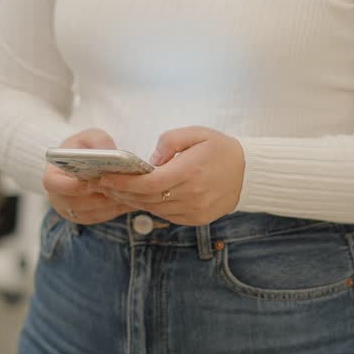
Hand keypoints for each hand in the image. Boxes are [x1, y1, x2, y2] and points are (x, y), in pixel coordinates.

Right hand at [44, 129, 132, 224]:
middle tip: (118, 189)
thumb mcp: (90, 137)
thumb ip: (98, 141)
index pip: (53, 184)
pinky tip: (131, 199)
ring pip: (92, 212)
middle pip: (75, 203)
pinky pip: (102, 217)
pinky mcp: (87, 217)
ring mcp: (71, 210)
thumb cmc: (84, 148)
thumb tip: (110, 152)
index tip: (91, 182)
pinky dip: (116, 209)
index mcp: (53, 175)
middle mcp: (58, 197)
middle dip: (98, 196)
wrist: (86, 162)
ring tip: (129, 193)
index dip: (71, 185)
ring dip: (111, 204)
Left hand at [98, 127, 245, 226]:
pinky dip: (152, 207)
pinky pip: (167, 216)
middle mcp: (192, 194)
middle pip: (148, 199)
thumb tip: (149, 162)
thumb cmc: (220, 149)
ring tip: (118, 191)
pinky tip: (141, 198)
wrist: (249, 172)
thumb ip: (168, 143)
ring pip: (155, 209)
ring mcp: (195, 210)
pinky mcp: (197, 219)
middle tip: (104, 185)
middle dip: (123, 192)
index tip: (106, 178)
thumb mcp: (196, 133)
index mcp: (190, 171)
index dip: (124, 183)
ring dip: (134, 201)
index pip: (149, 183)